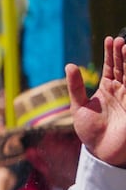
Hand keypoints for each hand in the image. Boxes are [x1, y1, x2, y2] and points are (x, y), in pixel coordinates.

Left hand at [71, 36, 125, 167]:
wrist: (101, 150)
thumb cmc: (90, 130)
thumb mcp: (79, 106)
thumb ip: (75, 87)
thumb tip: (70, 65)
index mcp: (107, 89)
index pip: (111, 66)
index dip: (111, 53)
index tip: (110, 39)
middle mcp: (121, 90)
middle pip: (123, 67)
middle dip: (121, 54)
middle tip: (119, 40)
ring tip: (125, 46)